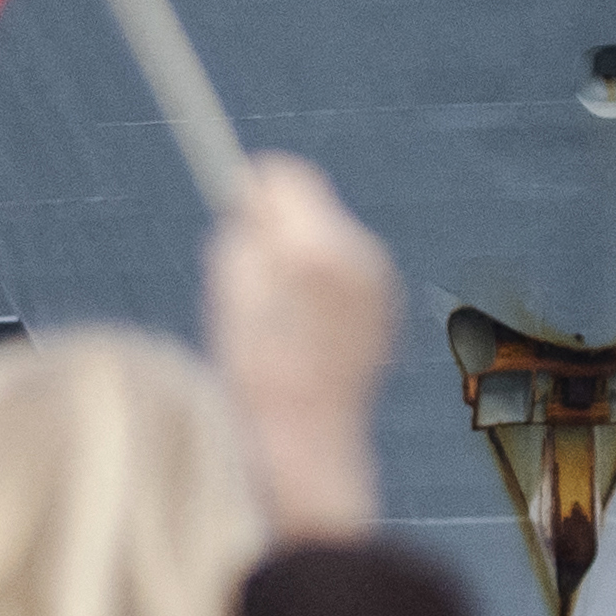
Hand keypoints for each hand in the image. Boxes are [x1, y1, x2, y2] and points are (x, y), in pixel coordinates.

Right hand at [208, 153, 397, 542]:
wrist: (308, 437)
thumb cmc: (257, 367)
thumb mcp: (232, 291)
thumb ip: (243, 233)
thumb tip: (252, 195)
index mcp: (314, 249)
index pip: (288, 178)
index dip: (257, 188)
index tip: (236, 206)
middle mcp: (357, 256)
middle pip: (312, 204)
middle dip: (281, 225)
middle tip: (253, 267)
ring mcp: (376, 281)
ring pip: (329, 237)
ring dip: (304, 254)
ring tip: (281, 308)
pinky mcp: (384, 304)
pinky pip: (346, 269)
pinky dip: (325, 282)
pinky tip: (308, 326)